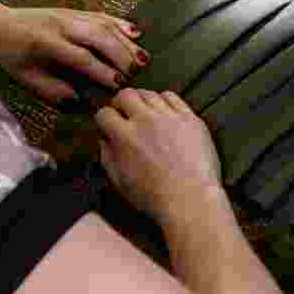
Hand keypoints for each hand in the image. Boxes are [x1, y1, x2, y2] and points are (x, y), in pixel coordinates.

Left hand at [0, 6, 149, 101]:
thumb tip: (80, 101)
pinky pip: (101, 15)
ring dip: (125, 41)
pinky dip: (120, 23)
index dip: (101, 71)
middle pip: (98, 37)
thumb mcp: (26, 78)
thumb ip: (53, 90)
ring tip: (143, 57)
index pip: (80, 57)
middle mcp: (61, 25)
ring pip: (103, 25)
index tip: (119, 85)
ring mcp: (69, 15)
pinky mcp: (74, 11)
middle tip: (137, 72)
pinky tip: (136, 32)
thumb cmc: (11, 55)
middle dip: (121, 54)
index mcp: (46, 43)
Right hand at [94, 88, 221, 222]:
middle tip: (124, 114)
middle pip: (126, 95)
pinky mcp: (189, 118)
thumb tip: (104, 140)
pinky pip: (173, 98)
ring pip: (149, 94)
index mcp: (125, 136)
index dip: (103, 120)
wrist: (190, 199)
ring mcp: (170, 117)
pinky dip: (165, 101)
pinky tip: (164, 112)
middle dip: (120, 103)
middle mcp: (146, 121)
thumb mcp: (119, 182)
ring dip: (142, 101)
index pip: (104, 113)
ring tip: (145, 114)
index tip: (108, 125)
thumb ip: (107, 156)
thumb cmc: (154, 197)